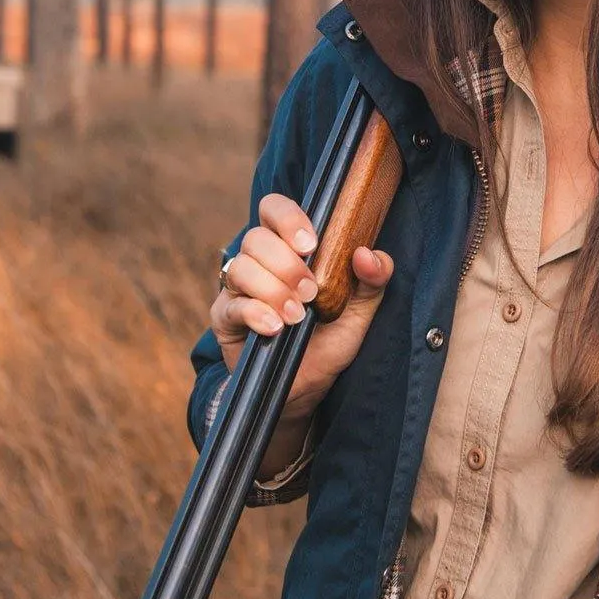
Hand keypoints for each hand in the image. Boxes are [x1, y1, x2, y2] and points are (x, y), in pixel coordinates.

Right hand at [209, 192, 393, 421]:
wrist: (305, 390)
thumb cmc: (328, 342)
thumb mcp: (359, 312)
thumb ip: (373, 280)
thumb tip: (368, 254)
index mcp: (288, 248)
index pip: (274, 209)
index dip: (288, 218)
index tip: (311, 244)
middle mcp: (258, 261)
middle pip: (256, 238)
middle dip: (287, 264)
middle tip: (311, 293)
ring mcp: (237, 289)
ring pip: (241, 267)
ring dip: (273, 290)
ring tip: (297, 317)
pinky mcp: (225, 318)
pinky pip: (232, 305)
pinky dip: (256, 314)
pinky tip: (275, 329)